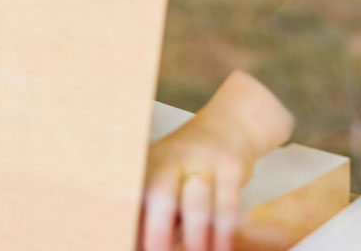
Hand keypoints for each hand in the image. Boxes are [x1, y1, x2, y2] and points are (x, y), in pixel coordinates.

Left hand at [138, 71, 293, 250]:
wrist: (230, 123)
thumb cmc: (192, 161)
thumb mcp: (166, 175)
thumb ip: (153, 209)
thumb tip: (140, 245)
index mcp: (149, 163)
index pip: (134, 196)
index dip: (130, 224)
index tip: (129, 245)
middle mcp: (172, 158)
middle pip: (160, 194)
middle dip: (157, 231)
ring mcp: (203, 159)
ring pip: (196, 202)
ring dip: (194, 237)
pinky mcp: (231, 165)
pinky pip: (227, 204)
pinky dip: (224, 232)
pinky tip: (223, 249)